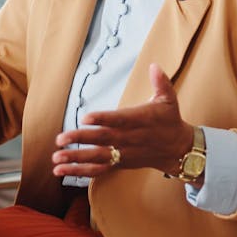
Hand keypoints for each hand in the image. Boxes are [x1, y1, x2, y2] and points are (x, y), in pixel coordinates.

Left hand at [51, 63, 194, 179]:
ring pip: (98, 157)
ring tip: (57, 157)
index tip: (85, 117)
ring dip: (76, 158)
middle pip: (103, 139)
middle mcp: (130, 139)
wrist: (179, 150)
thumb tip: (155, 65)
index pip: (119, 120)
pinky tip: (62, 170)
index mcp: (140, 121)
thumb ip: (161, 82)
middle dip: (81, 139)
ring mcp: (124, 153)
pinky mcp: (120, 163)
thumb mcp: (169, 100)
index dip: (103, 119)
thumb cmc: (170, 120)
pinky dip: (81, 171)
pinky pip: (100, 169)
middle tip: (60, 139)